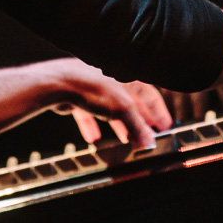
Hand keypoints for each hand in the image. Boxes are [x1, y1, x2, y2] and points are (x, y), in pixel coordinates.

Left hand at [49, 59, 170, 148]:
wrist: (59, 84)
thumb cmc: (92, 87)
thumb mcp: (122, 109)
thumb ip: (137, 127)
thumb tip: (150, 143)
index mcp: (129, 79)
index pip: (151, 96)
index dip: (158, 113)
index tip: (164, 127)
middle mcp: (114, 81)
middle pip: (131, 104)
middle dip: (139, 121)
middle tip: (147, 136)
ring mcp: (96, 88)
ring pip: (111, 109)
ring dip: (118, 126)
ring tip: (125, 140)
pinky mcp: (80, 96)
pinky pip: (89, 113)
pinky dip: (92, 125)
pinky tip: (92, 138)